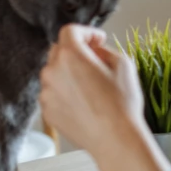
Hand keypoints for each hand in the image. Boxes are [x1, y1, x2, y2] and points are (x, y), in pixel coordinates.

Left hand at [40, 25, 170, 170]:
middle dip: (77, 52)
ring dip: (70, 73)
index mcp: (70, 56)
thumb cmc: (122, 104)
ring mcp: (46, 92)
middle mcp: (52, 71)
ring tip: (92, 87)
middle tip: (96, 61)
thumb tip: (95, 51)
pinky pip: (54, 93)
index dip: (87, 32)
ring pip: (55, 73)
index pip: (70, 31)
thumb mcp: (124, 65)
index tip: (98, 39)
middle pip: (59, 51)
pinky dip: (67, 92)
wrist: (115, 139)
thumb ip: (105, 50)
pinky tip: (86, 103)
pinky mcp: (47, 111)